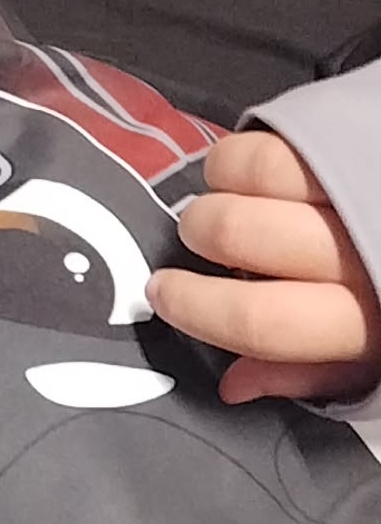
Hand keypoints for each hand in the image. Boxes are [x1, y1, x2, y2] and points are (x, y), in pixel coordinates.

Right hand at [146, 131, 380, 404]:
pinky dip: (240, 156)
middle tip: (200, 240)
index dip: (197, 309)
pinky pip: (272, 140)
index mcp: (366, 322)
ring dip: (217, 190)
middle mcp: (359, 252)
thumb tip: (231, 384)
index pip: (261, 322)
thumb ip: (302, 373)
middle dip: (200, 237)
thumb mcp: (373, 356)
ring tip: (225, 200)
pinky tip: (250, 171)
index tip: (163, 294)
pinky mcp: (352, 140)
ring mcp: (356, 185)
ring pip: (250, 178)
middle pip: (241, 238)